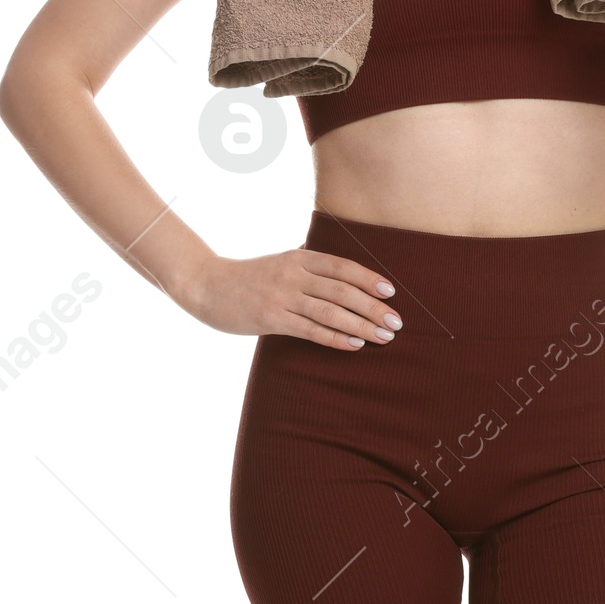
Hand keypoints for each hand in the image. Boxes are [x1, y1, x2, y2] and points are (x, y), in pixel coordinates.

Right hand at [179, 249, 403, 348]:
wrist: (207, 286)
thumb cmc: (249, 278)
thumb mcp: (281, 264)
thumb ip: (309, 269)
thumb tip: (344, 279)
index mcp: (299, 258)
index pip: (343, 267)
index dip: (369, 278)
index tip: (392, 292)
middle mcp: (294, 274)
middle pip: (343, 290)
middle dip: (373, 307)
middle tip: (396, 323)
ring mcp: (282, 296)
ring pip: (331, 311)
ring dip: (362, 325)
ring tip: (384, 337)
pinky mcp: (271, 318)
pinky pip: (311, 329)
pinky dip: (336, 337)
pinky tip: (355, 345)